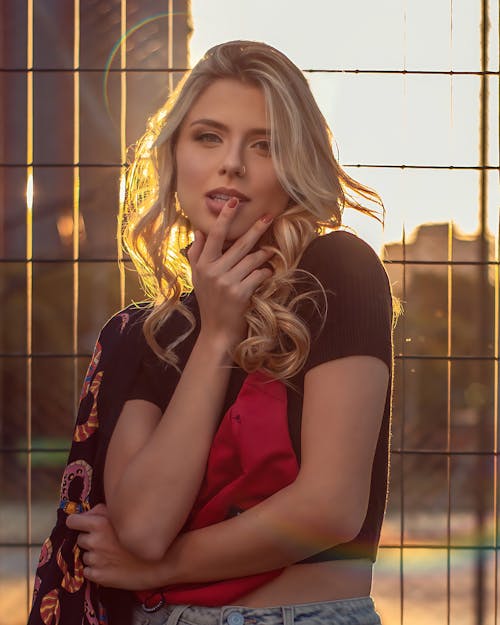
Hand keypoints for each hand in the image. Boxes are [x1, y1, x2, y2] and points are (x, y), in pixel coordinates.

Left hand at [66, 504, 162, 589]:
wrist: (159, 562)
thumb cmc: (145, 534)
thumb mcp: (125, 515)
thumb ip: (103, 511)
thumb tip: (88, 513)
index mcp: (99, 524)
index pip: (73, 521)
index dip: (77, 522)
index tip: (80, 525)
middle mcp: (95, 541)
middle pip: (80, 539)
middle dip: (90, 539)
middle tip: (106, 541)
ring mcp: (96, 560)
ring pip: (85, 555)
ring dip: (94, 555)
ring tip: (112, 554)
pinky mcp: (99, 577)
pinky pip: (88, 571)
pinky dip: (96, 569)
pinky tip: (111, 565)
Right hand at [187, 198, 273, 348]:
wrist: (217, 332)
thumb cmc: (209, 302)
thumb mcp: (197, 278)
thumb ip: (196, 254)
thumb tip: (199, 230)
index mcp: (202, 264)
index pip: (214, 235)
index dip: (225, 217)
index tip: (234, 201)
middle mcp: (213, 271)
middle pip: (238, 244)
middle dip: (256, 228)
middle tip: (268, 216)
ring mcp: (226, 282)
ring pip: (252, 259)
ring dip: (263, 254)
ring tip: (268, 251)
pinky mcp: (240, 293)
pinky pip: (259, 275)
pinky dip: (265, 272)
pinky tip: (267, 273)